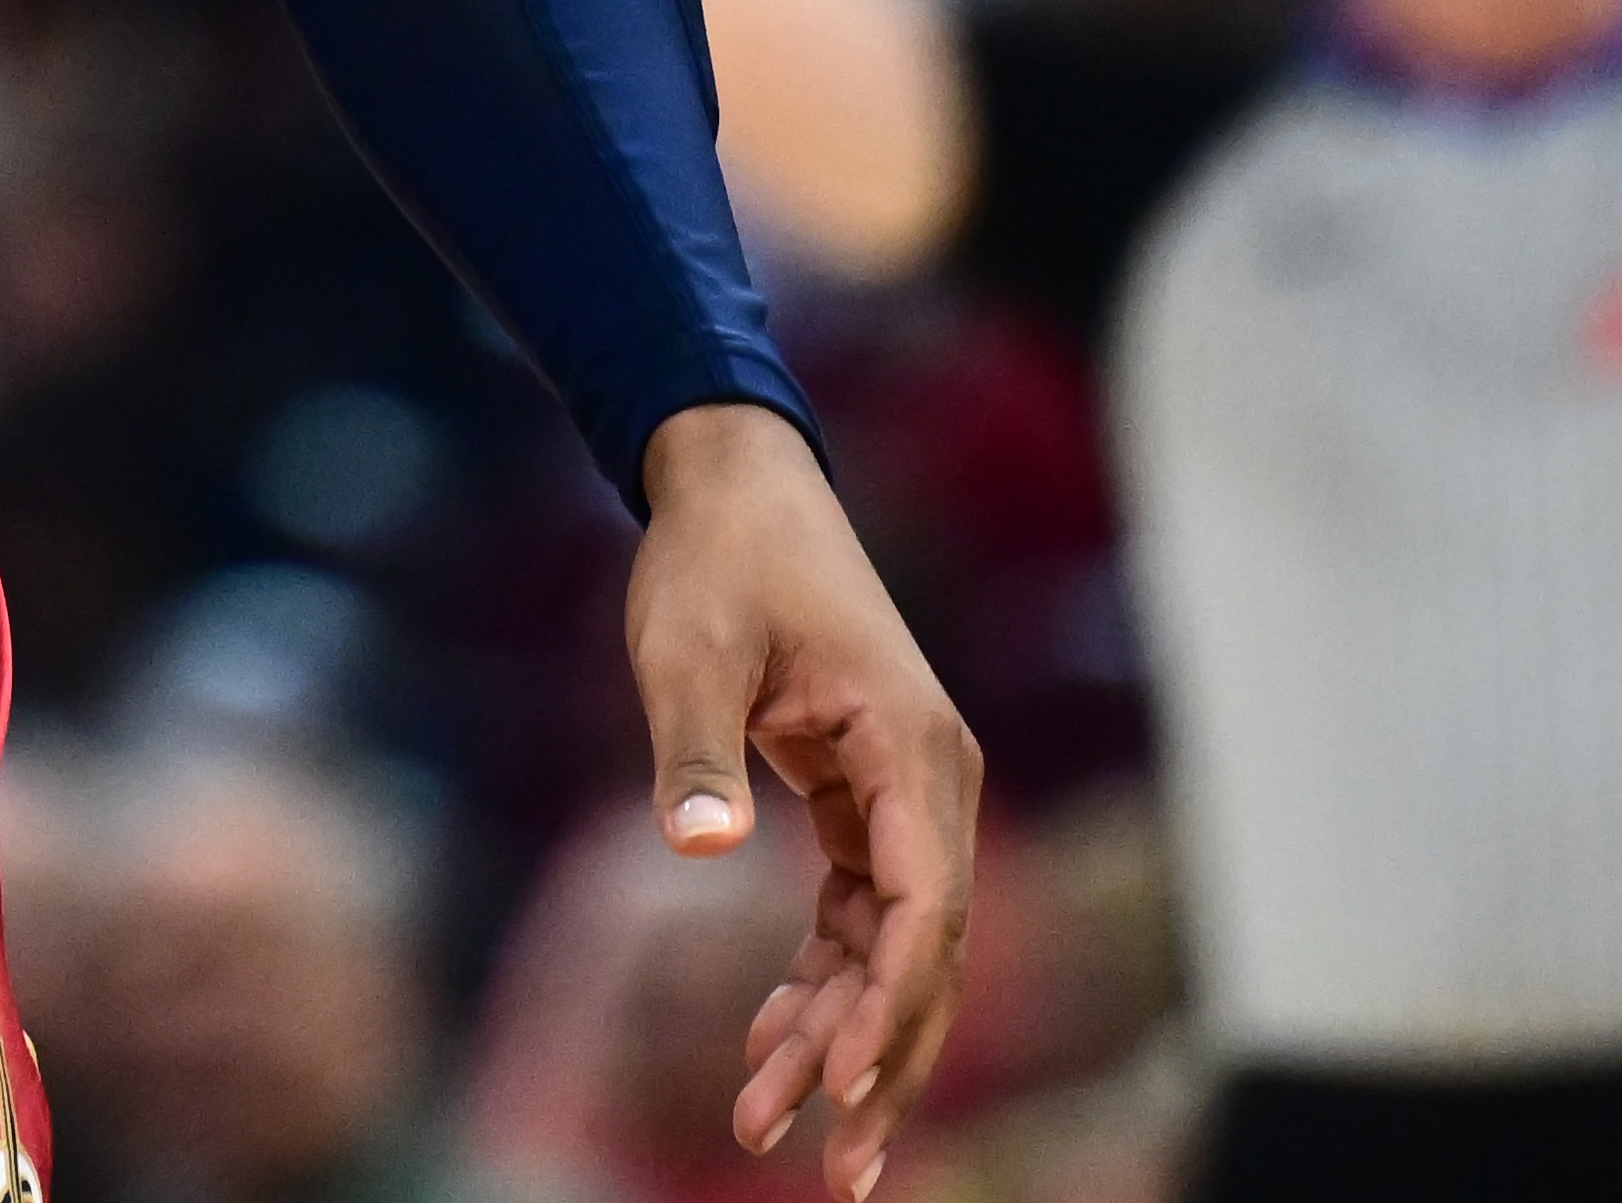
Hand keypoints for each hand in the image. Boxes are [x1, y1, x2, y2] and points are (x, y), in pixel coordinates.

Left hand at [627, 401, 979, 1189]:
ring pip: (895, 950)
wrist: (735, 487)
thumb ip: (695, 750)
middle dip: (879, 1062)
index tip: (841, 1085)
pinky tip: (771, 1043)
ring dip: (841, 1035)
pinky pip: (860, 918)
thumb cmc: (716, 561)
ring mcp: (905, 797)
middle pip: (926, 953)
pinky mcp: (867, 803)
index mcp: (912, 749)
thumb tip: (697, 847)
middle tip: (830, 1172)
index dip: (891, 1005)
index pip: (926, 906)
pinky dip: (823, 983)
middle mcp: (931, 784)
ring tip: (769, 1126)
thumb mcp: (689, 649)